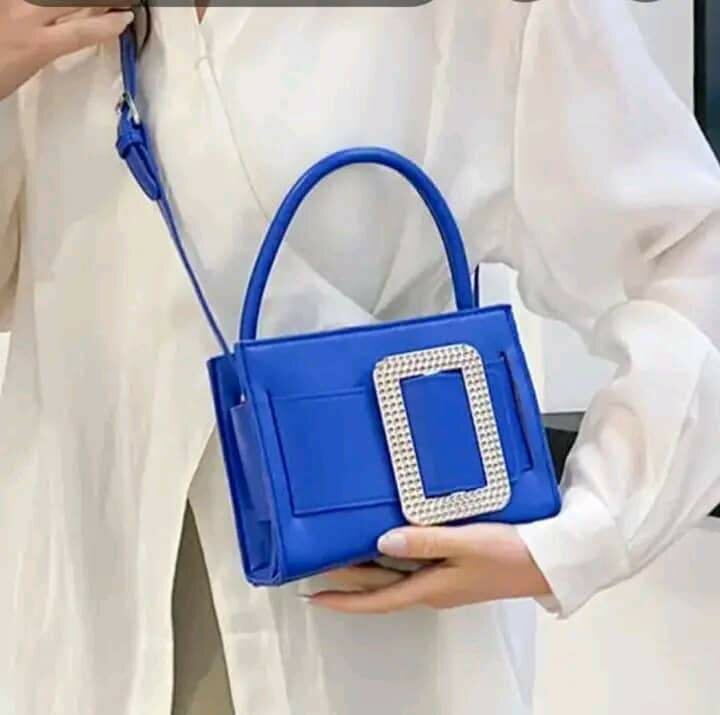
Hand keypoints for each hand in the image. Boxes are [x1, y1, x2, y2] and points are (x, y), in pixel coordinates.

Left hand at [0, 0, 133, 100]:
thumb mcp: (28, 66)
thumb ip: (50, 43)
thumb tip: (75, 28)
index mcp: (37, 45)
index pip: (85, 30)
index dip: (109, 23)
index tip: (125, 16)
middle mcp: (26, 18)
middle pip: (73, 1)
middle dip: (97, 1)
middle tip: (114, 1)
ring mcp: (12, 4)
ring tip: (87, 2)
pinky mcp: (3, 0)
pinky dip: (51, 1)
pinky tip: (55, 4)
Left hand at [310, 524, 551, 613]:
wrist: (545, 563)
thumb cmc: (510, 554)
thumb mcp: (465, 543)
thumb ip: (424, 541)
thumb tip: (382, 541)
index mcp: (431, 588)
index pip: (377, 599)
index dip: (344, 599)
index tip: (315, 596)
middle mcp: (432, 589)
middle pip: (381, 588)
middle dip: (349, 582)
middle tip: (320, 567)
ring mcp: (443, 582)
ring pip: (395, 578)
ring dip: (368, 571)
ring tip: (344, 553)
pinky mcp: (454, 571)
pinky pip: (412, 569)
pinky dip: (392, 560)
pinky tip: (389, 543)